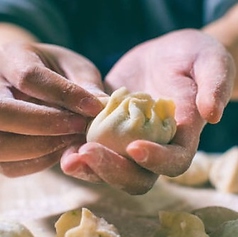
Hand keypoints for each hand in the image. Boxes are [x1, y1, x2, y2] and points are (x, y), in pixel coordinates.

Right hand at [0, 42, 105, 175]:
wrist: (38, 82)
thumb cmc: (59, 72)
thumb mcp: (75, 68)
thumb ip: (85, 84)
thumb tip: (101, 107)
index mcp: (11, 58)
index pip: (29, 77)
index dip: (64, 95)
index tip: (93, 108)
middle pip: (2, 113)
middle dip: (46, 124)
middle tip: (80, 127)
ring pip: (3, 145)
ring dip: (44, 147)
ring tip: (73, 138)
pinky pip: (11, 166)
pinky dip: (41, 161)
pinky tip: (62, 148)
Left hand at [61, 29, 234, 194]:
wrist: (166, 54)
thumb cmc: (192, 57)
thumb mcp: (211, 62)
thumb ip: (214, 86)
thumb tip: (211, 114)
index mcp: (182, 136)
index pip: (175, 161)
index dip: (157, 161)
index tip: (135, 147)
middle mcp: (155, 144)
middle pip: (137, 175)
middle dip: (114, 170)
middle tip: (88, 154)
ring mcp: (130, 139)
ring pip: (113, 167)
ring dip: (91, 168)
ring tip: (69, 158)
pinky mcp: (111, 129)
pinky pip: (97, 148)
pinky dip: (80, 152)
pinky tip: (66, 145)